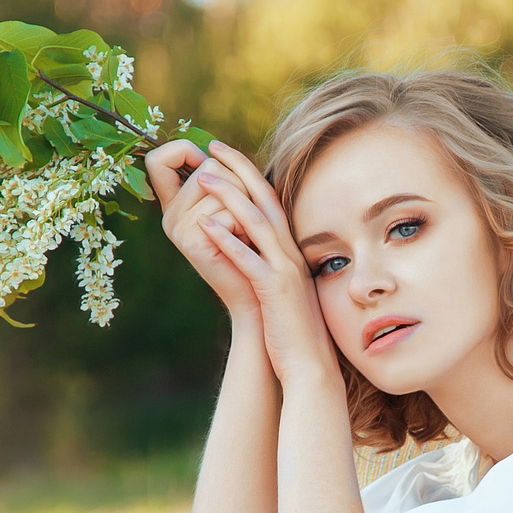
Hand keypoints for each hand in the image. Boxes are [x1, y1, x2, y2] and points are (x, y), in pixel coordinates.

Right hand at [147, 139, 260, 323]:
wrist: (257, 297)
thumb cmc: (251, 249)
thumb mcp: (234, 208)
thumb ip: (221, 179)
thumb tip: (215, 148)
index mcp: (175, 205)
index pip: (158, 160)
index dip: (182, 150)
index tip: (208, 159)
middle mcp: (170, 216)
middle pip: (208, 167)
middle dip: (238, 186)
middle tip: (241, 222)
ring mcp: (177, 229)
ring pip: (222, 188)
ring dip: (246, 209)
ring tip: (244, 236)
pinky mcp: (191, 243)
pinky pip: (226, 213)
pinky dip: (244, 227)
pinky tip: (243, 246)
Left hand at [189, 141, 340, 387]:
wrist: (310, 366)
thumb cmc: (291, 331)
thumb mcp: (280, 291)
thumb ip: (268, 267)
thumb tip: (249, 251)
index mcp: (290, 251)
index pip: (269, 202)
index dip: (248, 174)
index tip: (224, 154)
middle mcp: (290, 253)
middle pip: (265, 199)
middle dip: (239, 170)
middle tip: (212, 146)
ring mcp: (285, 270)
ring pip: (256, 222)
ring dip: (229, 196)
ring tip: (202, 176)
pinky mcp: (275, 290)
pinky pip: (249, 259)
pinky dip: (228, 240)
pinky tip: (206, 225)